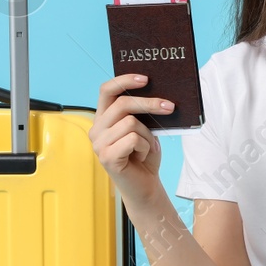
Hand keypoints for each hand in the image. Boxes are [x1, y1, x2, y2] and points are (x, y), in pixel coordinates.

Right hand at [90, 72, 171, 204]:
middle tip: (170, 107)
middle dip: (150, 104)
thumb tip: (155, 92)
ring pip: (131, 122)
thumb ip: (141, 113)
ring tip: (148, 148)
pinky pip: (133, 139)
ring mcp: (99, 144)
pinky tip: (142, 157)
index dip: (124, 80)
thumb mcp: (144, 129)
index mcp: (102, 119)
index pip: (106, 90)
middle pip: (122, 103)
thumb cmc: (144, 158)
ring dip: (148, 135)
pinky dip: (145, 147)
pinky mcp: (107, 157)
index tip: (145, 78)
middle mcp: (96, 130)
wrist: (145, 187)